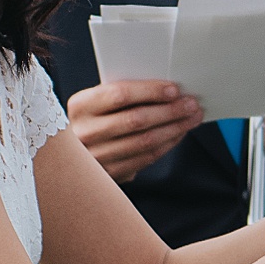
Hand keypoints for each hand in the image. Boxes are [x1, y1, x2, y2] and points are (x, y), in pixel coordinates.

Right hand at [65, 80, 201, 183]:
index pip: (119, 94)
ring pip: (144, 141)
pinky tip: (178, 134)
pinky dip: (167, 144)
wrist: (72, 154)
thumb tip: (168, 89)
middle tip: (192, 104)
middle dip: (170, 110)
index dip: (150, 91)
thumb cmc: (95, 118)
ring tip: (191, 118)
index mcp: (80, 106)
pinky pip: (145, 158)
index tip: (175, 89)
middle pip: (136, 120)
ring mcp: (95, 157)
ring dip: (174, 128)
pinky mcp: (109, 174)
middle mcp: (84, 132)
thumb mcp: (98, 102)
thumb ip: (124, 95)